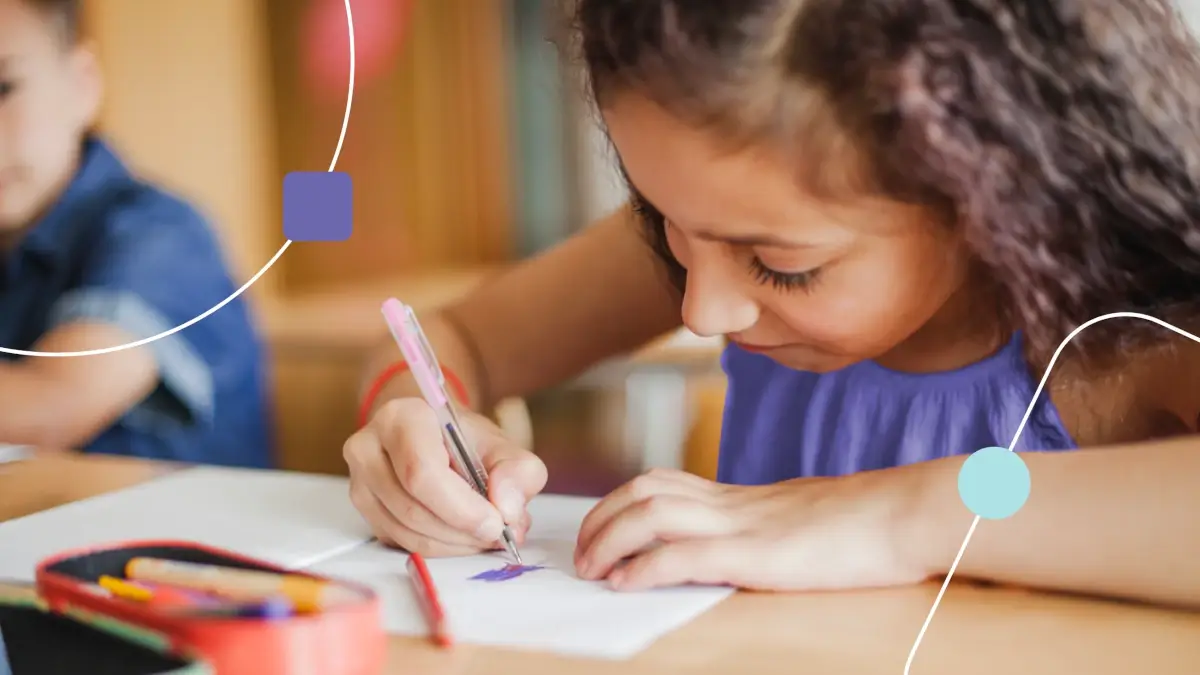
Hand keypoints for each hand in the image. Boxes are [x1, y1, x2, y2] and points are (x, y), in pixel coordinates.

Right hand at [344, 398, 547, 556]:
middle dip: (462, 530)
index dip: (460, 507)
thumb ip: (518, 472)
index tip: (496, 523)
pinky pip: (401, 542)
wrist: (435, 439)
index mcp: (401, 418)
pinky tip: (462, 536)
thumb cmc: (465, 441)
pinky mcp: (365, 511)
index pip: (422, 471)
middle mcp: (369, 448)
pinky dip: (439, 548)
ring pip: (407, 531)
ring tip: (485, 534)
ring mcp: (360, 482)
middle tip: (498, 534)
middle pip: (412, 507)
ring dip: (454, 544)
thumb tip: (508, 509)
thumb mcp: (502, 446)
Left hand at [573, 468, 932, 591]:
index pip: (664, 483)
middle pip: (645, 491)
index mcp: (742, 497)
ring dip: (609, 541)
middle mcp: (734, 504)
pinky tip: (625, 584)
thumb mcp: (803, 519)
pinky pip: (685, 553)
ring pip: (652, 514)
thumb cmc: (868, 523)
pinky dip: (646, 567)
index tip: (601, 530)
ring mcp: (744, 525)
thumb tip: (750, 545)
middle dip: (601, 520)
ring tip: (591, 570)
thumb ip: (768, 526)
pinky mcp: (758, 554)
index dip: (621, 503)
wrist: (908, 512)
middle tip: (582, 555)